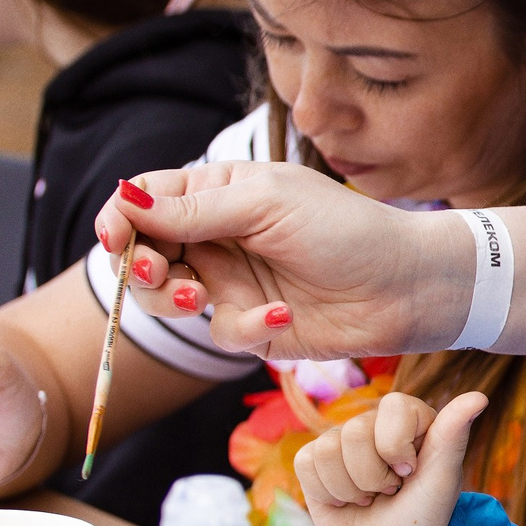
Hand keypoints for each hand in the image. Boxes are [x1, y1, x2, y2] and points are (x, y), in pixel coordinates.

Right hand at [95, 163, 471, 360]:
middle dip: (138, 267)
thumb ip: (195, 210)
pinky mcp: (253, 325)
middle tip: (156, 273)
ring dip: (172, 300)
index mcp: (217, 193)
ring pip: (167, 299)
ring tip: (199, 299)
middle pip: (141, 254)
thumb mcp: (267, 205)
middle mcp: (217, 237)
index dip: (120, 219)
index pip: (143, 201)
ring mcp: (232, 282)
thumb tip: (124, 201)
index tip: (117, 238)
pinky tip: (282, 315)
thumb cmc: (347, 229)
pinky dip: (244, 326)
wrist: (407, 284)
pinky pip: (220, 332)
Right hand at [295, 390, 486, 525]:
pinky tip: (345, 500)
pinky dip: (327, 492)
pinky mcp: (314, 460)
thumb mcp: (442, 481)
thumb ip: (453, 437)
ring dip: (351, 489)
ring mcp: (343, 441)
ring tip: (369, 498)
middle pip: (355, 432)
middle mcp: (376, 424)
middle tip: (390, 491)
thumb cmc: (421, 516)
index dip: (396, 445)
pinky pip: (306, 462)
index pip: (394, 406)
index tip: (409, 472)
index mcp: (413, 419)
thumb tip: (479, 397)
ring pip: (328, 449)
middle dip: (373, 477)